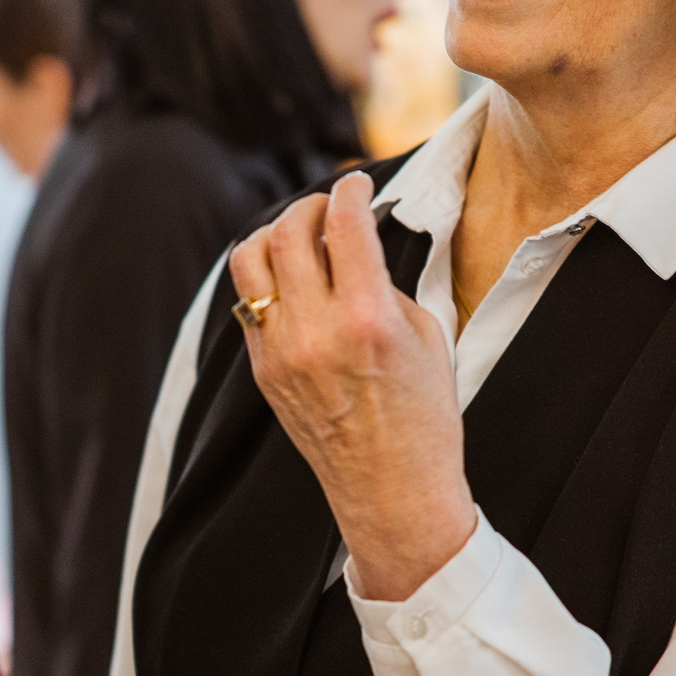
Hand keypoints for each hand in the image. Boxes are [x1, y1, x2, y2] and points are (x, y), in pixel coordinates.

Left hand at [227, 171, 477, 602]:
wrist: (393, 492)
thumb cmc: (425, 416)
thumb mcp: (425, 336)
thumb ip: (386, 281)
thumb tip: (358, 240)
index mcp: (366, 317)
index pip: (342, 223)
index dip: (350, 190)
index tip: (358, 184)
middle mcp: (315, 331)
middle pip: (289, 231)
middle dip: (311, 204)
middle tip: (329, 206)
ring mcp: (281, 352)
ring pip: (250, 259)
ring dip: (274, 233)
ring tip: (301, 235)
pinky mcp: (263, 371)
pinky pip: (250, 302)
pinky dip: (269, 277)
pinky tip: (293, 279)